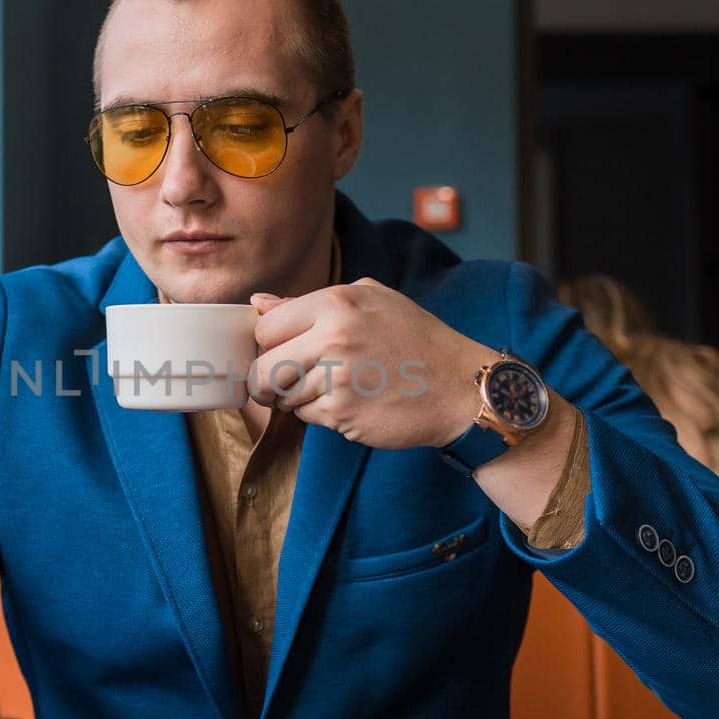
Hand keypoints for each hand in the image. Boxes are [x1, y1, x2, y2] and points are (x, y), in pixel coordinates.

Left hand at [249, 279, 494, 450]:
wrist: (460, 387)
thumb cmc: (415, 340)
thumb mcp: (370, 301)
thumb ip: (309, 303)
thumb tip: (258, 304)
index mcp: (337, 302)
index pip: (265, 328)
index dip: (269, 345)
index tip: (281, 353)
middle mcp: (334, 337)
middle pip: (263, 369)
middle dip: (269, 380)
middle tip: (289, 382)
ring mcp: (338, 378)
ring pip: (283, 397)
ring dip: (296, 400)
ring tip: (332, 389)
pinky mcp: (344, 414)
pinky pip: (307, 418)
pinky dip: (320, 415)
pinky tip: (350, 403)